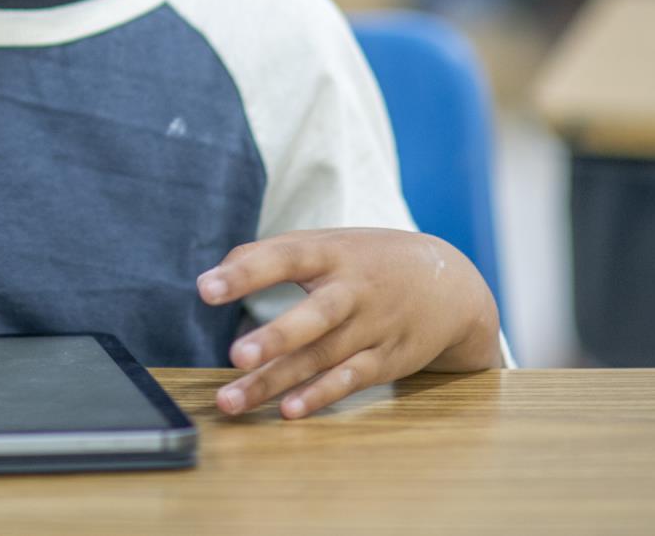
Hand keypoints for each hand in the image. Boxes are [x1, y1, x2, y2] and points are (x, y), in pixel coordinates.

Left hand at [197, 228, 500, 419]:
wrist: (449, 284)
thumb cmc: (368, 261)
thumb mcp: (327, 243)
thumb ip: (269, 254)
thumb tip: (216, 274)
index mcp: (333, 253)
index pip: (286, 257)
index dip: (246, 272)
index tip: (205, 289)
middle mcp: (354, 291)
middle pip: (315, 316)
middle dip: (276, 337)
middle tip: (235, 355)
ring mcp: (373, 328)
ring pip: (323, 357)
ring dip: (278, 381)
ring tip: (234, 400)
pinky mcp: (386, 360)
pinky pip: (350, 380)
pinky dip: (321, 396)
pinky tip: (289, 411)